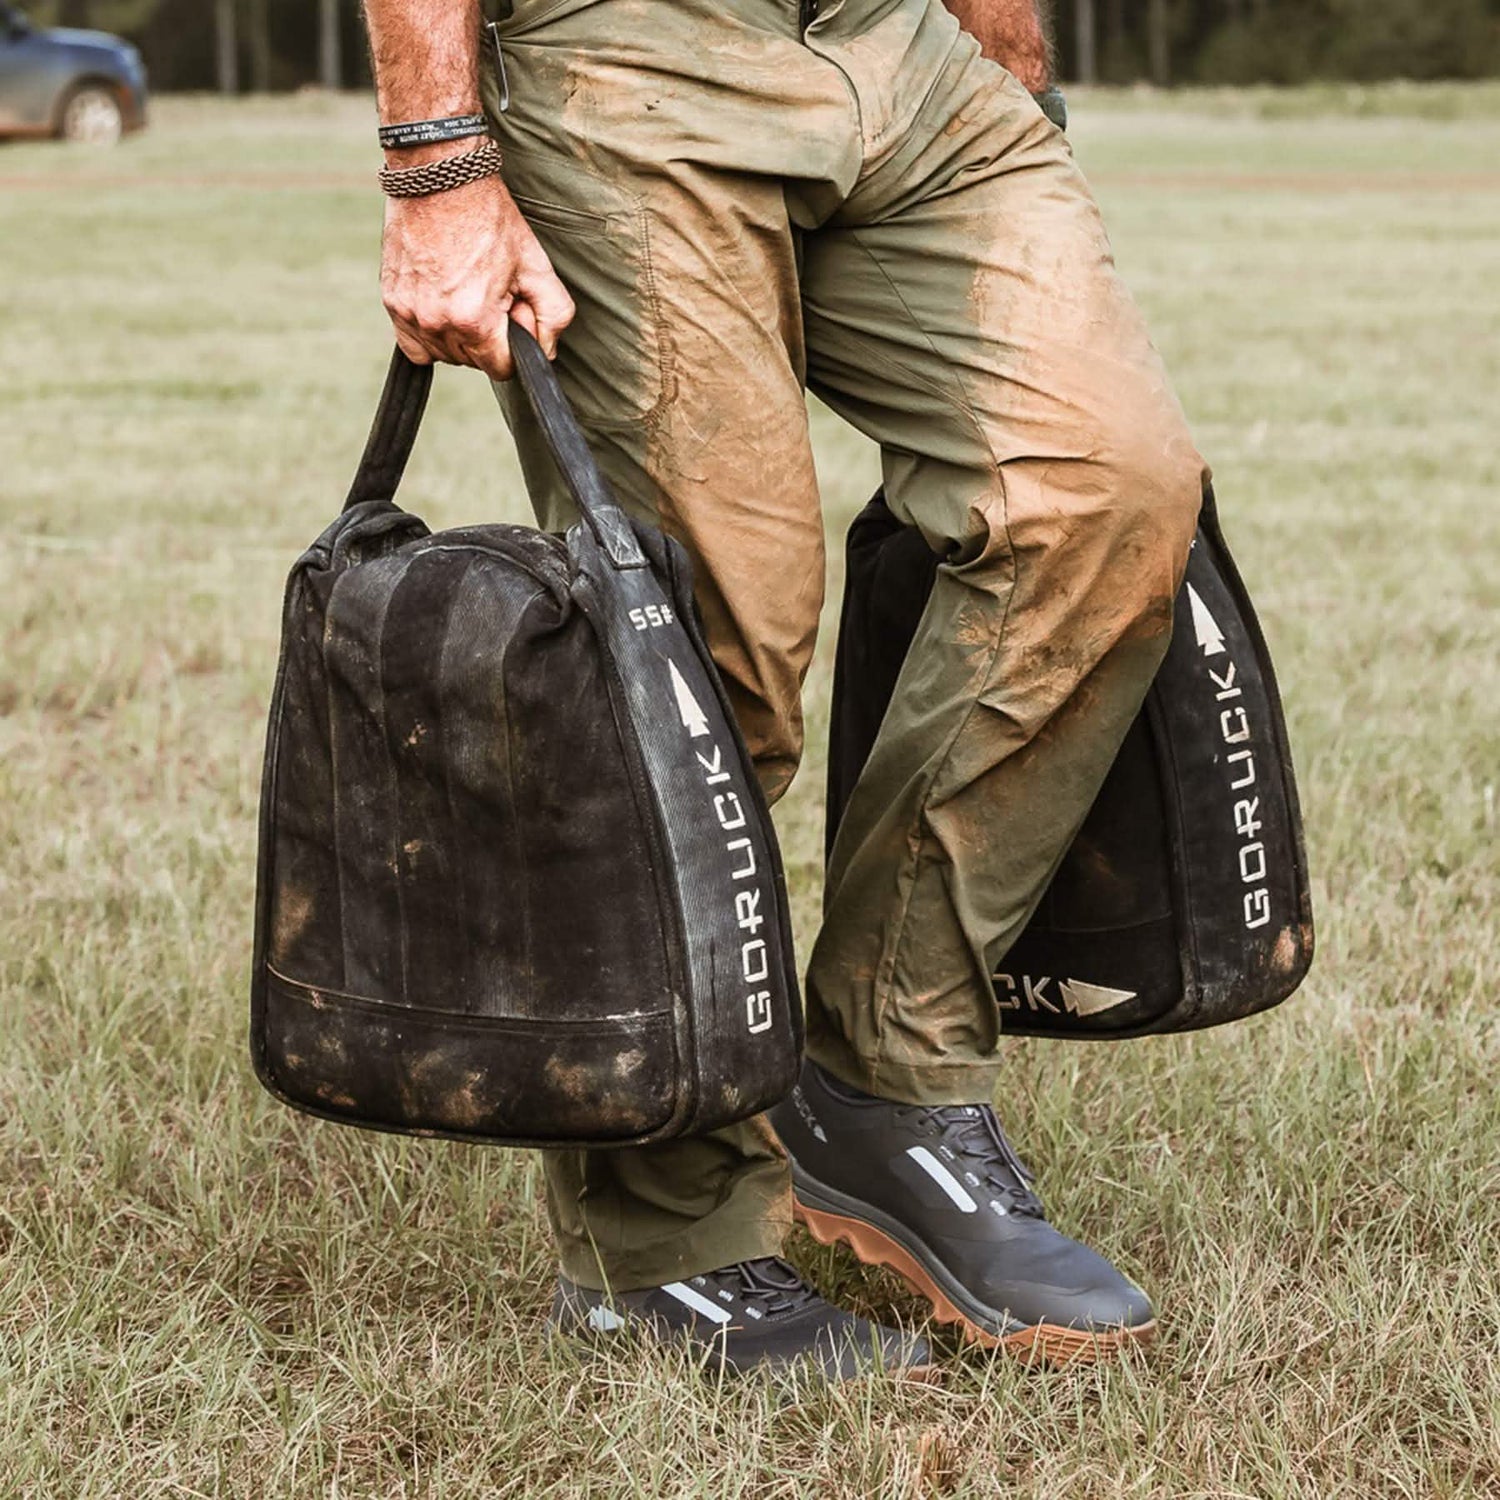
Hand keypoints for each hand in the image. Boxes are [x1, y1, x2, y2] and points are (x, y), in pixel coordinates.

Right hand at [380, 168, 574, 379]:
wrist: (440, 178)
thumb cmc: (490, 219)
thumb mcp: (538, 266)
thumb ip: (554, 318)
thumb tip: (545, 353)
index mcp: (475, 321)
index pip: (501, 369)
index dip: (514, 343)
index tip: (512, 310)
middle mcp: (437, 324)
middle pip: (472, 362)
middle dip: (487, 337)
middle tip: (490, 292)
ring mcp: (409, 314)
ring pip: (443, 355)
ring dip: (459, 335)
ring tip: (466, 290)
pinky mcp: (391, 302)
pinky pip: (414, 344)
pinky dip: (430, 333)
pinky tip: (443, 302)